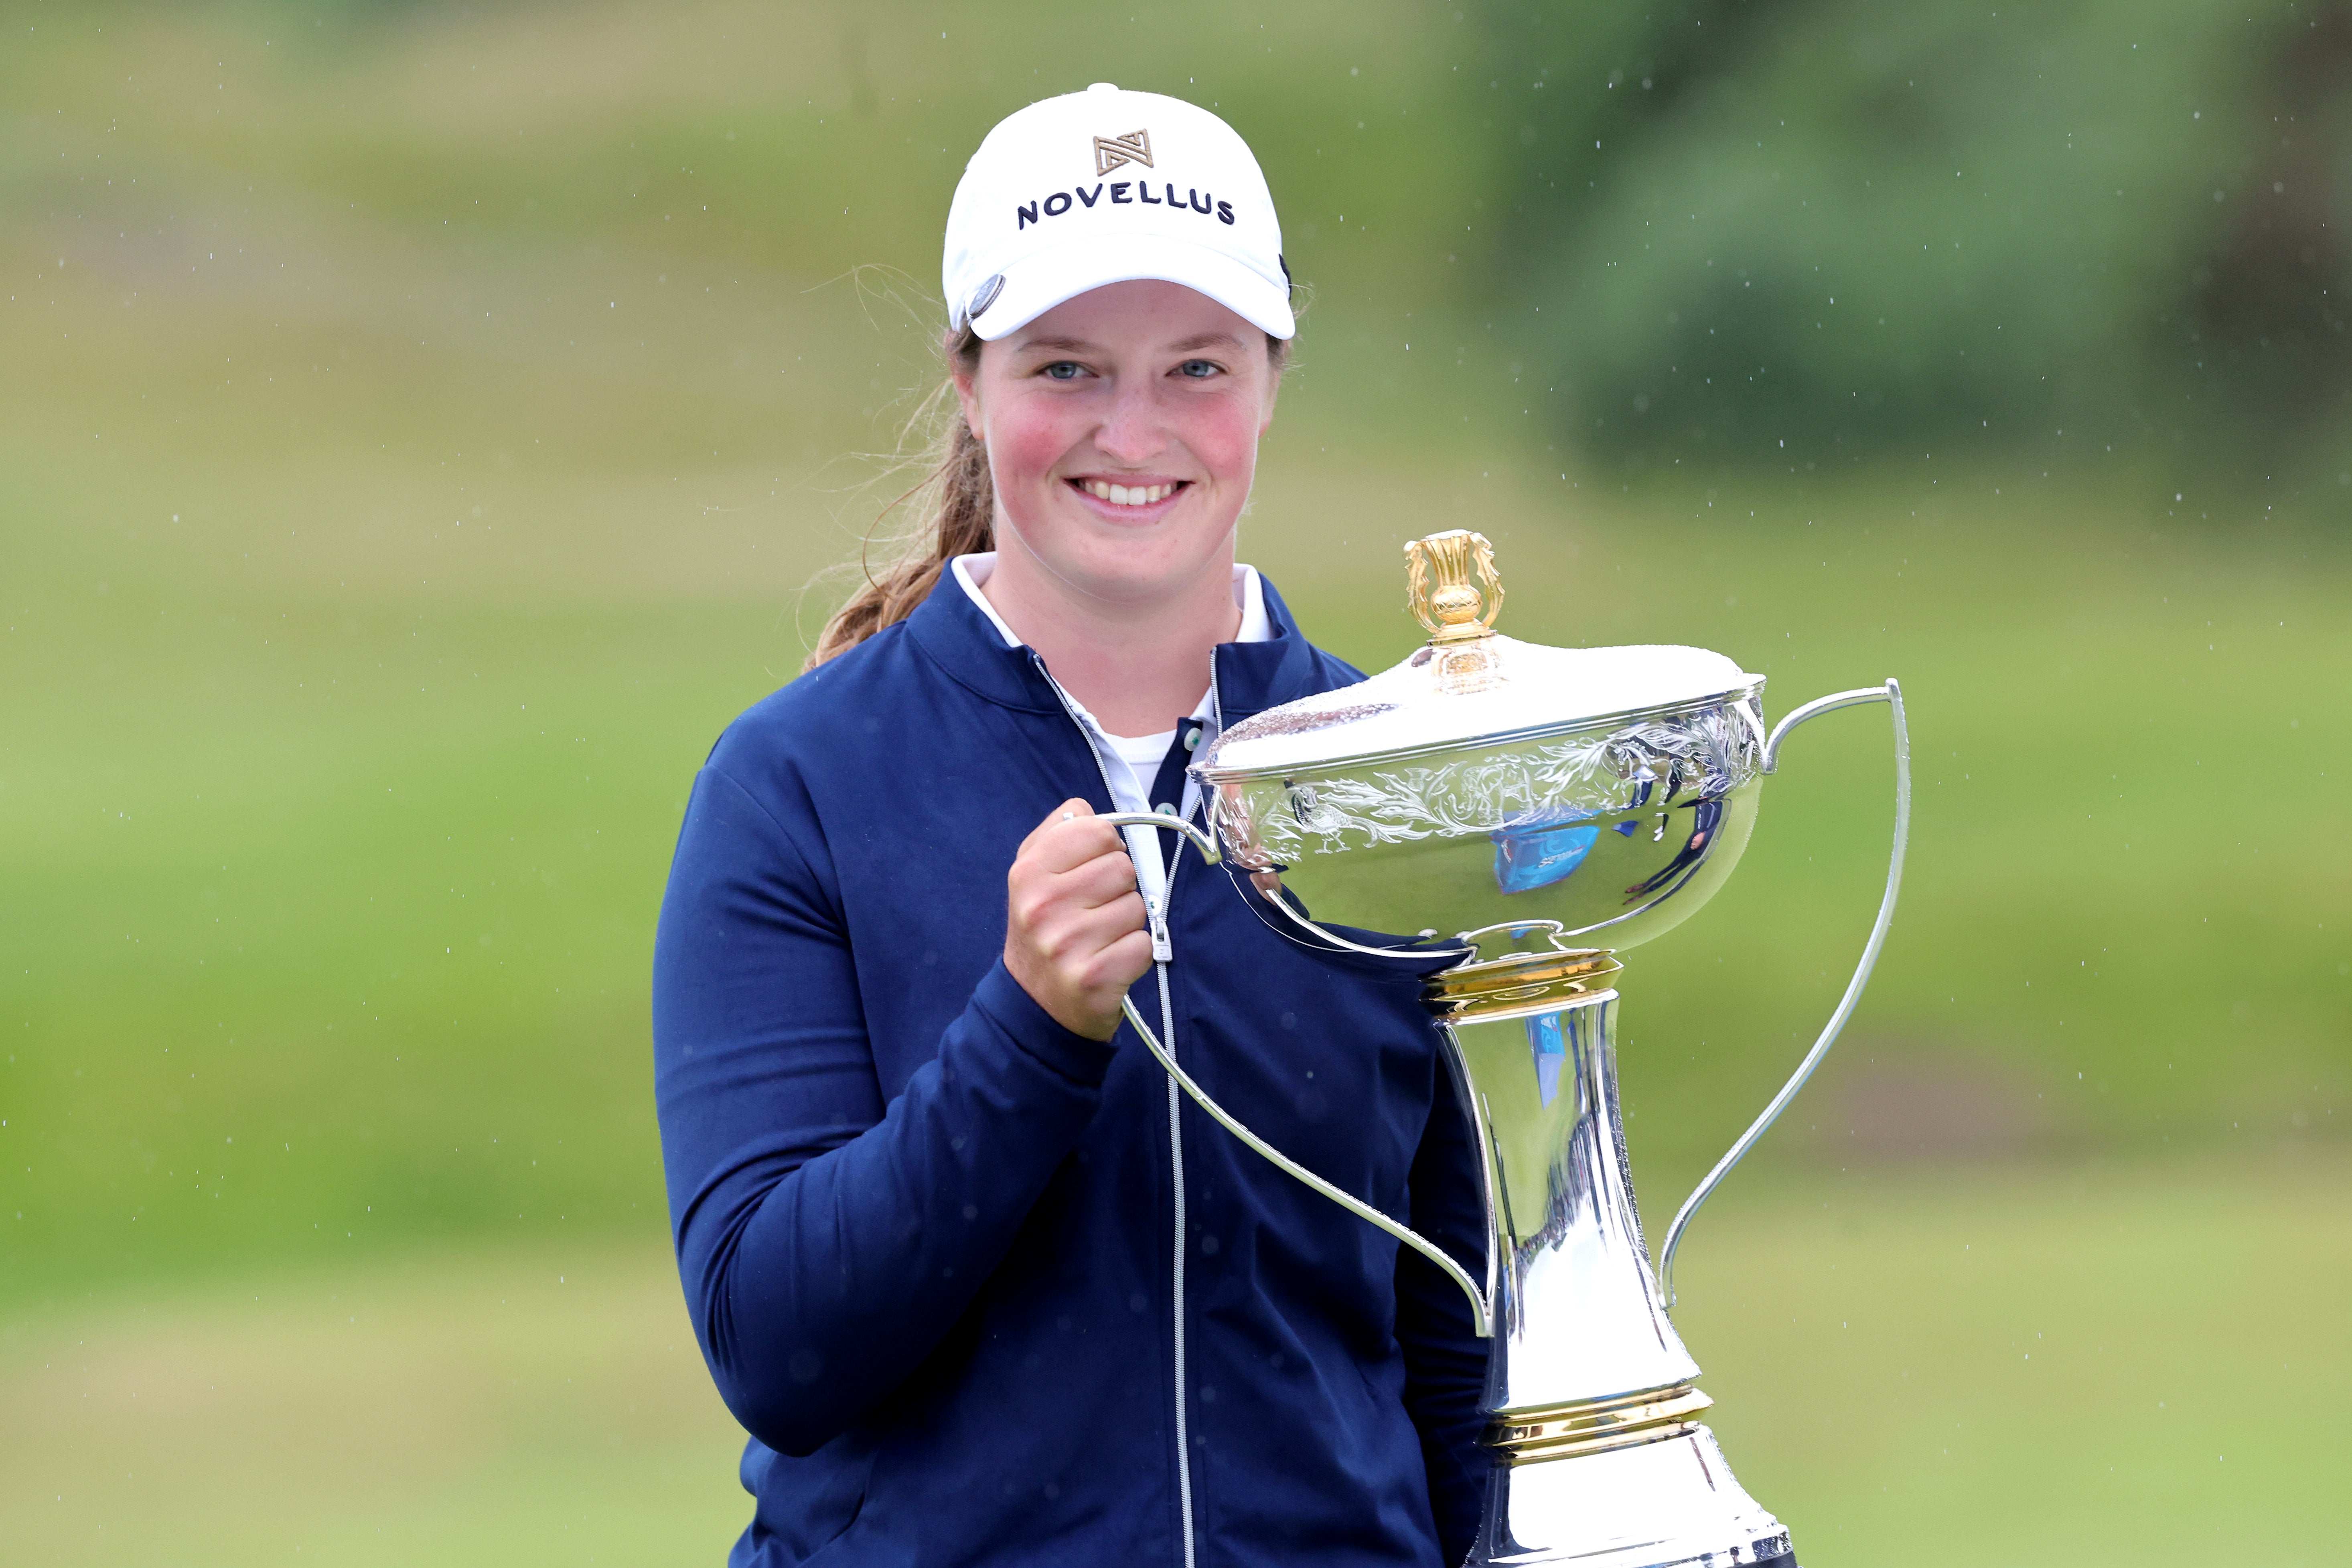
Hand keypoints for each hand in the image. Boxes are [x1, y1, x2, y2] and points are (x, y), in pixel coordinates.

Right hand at [1004, 799, 1152, 1040]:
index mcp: (1028, 873)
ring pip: (1137, 906)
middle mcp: (1042, 907)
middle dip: (1118, 887)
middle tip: (1094, 910)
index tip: (1091, 870)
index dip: (1105, 848)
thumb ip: (1059, 833)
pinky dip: (1134, 953)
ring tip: (1099, 937)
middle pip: (1123, 867)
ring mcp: (1067, 944)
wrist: (1035, 1004)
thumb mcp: (1033, 875)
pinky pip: (1144, 944)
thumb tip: (1090, 810)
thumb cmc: (1044, 931)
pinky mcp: (1095, 977)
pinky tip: (1109, 960)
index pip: (1098, 830)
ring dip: (1127, 922)